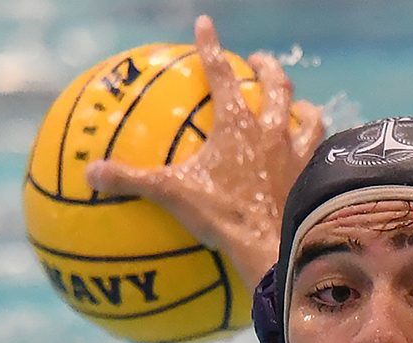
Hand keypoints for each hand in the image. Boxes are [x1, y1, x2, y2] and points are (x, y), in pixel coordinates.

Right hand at [86, 15, 324, 290]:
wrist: (274, 247)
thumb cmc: (224, 217)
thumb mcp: (171, 195)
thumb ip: (130, 179)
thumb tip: (90, 174)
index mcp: (237, 125)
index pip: (221, 74)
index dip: (210, 47)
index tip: (206, 25)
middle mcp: (271, 132)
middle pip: (276, 87)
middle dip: (267, 68)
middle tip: (259, 61)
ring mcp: (298, 155)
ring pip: (308, 118)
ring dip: (301, 107)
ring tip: (298, 106)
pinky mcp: (313, 180)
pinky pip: (322, 157)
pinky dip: (320, 152)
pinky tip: (316, 159)